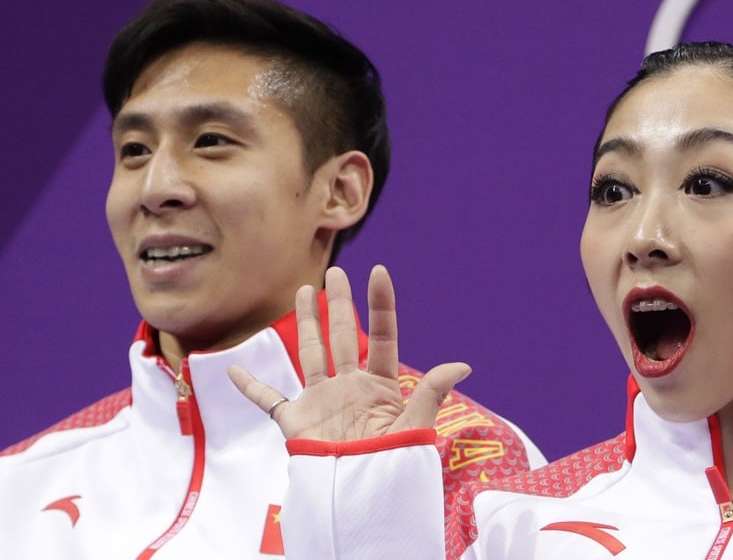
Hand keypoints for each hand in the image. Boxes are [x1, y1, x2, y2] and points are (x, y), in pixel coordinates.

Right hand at [228, 265, 470, 440]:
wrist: (359, 496)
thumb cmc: (390, 464)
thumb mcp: (414, 425)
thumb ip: (431, 392)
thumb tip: (463, 366)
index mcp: (380, 386)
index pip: (382, 336)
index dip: (381, 305)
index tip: (379, 272)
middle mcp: (350, 387)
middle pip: (342, 337)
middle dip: (338, 304)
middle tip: (335, 273)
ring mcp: (321, 401)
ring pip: (310, 354)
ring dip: (305, 323)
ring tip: (304, 291)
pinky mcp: (295, 421)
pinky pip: (267, 400)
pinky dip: (249, 386)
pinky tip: (233, 370)